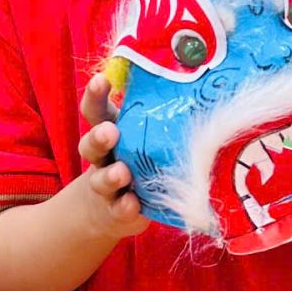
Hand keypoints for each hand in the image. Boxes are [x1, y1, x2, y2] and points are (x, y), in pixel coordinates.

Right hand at [77, 72, 148, 243]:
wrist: (114, 209)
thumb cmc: (140, 162)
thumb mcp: (146, 138)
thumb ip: (161, 119)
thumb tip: (200, 88)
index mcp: (110, 131)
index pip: (96, 110)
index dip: (95, 95)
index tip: (101, 80)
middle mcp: (103, 158)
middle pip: (91, 143)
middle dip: (99, 137)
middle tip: (110, 132)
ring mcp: (108, 186)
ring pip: (101, 179)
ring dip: (111, 175)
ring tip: (121, 173)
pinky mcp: (117, 211)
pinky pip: (119, 209)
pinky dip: (125, 206)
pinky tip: (132, 203)